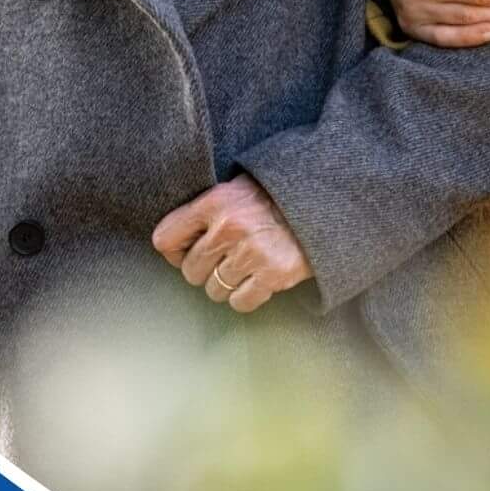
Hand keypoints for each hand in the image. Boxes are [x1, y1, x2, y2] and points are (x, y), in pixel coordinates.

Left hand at [150, 175, 310, 313]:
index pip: (165, 239)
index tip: (188, 251)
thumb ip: (207, 210)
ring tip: (246, 265)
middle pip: (190, 271)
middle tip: (226, 258)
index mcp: (215, 202)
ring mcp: (251, 253)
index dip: (175, 251)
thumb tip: (176, 244)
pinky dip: (248, 295)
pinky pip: (240, 302)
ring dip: (227, 284)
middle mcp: (229, 227)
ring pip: (214, 290)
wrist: (324, 202)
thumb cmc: (276, 195)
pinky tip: (260, 277)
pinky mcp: (273, 274)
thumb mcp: (237, 188)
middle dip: (205, 269)